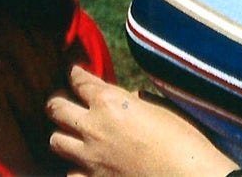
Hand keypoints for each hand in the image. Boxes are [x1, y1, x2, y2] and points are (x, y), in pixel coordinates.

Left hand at [46, 66, 237, 175]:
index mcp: (110, 101)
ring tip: (70, 136)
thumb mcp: (161, 109)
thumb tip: (128, 98)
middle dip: (58, 104)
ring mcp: (90, 158)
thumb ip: (136, 101)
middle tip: (61, 104)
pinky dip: (77, 170)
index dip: (77, 75)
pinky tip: (84, 168)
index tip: (75, 74)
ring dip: (63, 137)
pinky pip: (71, 174)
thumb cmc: (185, 141)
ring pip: (56, 141)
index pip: (81, 81)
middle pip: (57, 109)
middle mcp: (93, 127)